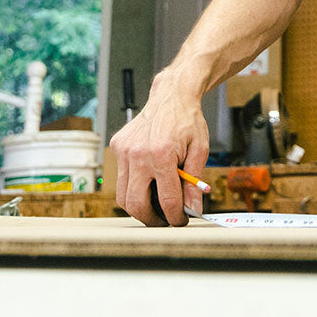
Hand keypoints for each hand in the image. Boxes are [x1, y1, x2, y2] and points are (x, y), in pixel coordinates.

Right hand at [109, 77, 209, 226]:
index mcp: (162, 154)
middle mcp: (138, 154)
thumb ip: (194, 181)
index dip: (175, 217)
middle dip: (151, 219)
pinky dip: (133, 185)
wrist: (172, 95)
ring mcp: (124, 151)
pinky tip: (148, 178)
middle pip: (136, 205)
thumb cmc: (188, 121)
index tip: (181, 221)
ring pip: (123, 196)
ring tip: (156, 205)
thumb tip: (194, 209)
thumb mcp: (199, 149)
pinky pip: (121, 177)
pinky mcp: (117, 147)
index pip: (167, 200)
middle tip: (164, 220)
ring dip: (139, 206)